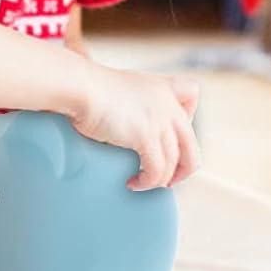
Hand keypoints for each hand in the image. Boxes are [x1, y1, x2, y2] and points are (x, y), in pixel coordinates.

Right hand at [70, 64, 200, 189]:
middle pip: (191, 144)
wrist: (78, 87)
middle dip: (183, 167)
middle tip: (168, 179)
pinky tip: (132, 183)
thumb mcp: (118, 87)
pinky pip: (157, 169)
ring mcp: (160, 120)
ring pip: (175, 162)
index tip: (167, 129)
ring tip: (142, 183)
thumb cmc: (85, 86)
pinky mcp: (146, 136)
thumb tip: (121, 120)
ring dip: (160, 179)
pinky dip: (147, 182)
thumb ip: (131, 101)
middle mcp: (166, 103)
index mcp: (159, 86)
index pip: (191, 94)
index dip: (187, 115)